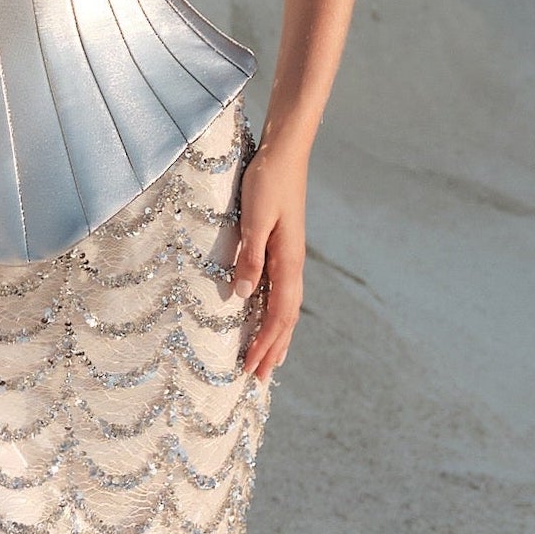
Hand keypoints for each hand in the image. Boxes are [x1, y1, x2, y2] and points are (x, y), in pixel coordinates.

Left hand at [229, 137, 306, 380]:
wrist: (285, 152)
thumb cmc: (267, 180)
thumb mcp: (254, 217)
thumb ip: (250, 256)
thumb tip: (242, 296)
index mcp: (288, 261)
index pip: (278, 315)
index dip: (265, 344)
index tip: (250, 370)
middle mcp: (292, 264)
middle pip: (285, 319)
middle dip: (272, 351)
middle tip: (258, 381)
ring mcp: (289, 257)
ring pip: (285, 308)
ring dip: (277, 337)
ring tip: (270, 362)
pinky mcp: (282, 248)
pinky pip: (280, 292)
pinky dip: (275, 315)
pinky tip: (266, 318)